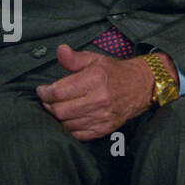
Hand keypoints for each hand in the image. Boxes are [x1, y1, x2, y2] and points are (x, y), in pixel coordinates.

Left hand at [35, 44, 166, 139]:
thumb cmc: (115, 72)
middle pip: (59, 110)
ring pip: (66, 124)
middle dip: (49, 105)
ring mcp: (102, 116)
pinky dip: (69, 127)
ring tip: (61, 107)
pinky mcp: (104, 129)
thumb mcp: (95, 60)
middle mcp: (99, 99)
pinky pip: (77, 134)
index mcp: (95, 79)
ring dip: (58, 117)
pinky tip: (71, 117)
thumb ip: (74, 58)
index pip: (58, 92)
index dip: (45, 92)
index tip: (43, 90)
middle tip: (50, 100)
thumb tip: (60, 50)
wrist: (142, 86)